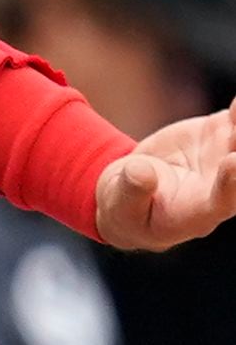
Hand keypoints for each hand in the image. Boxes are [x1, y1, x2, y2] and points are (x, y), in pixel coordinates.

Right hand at [97, 106, 235, 252]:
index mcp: (199, 212)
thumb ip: (131, 192)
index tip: (232, 161)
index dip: (231, 182)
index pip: (224, 200)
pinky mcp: (221, 131)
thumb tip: (141, 170)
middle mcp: (223, 184)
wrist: (134, 185)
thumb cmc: (128, 208)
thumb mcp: (120, 207)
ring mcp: (226, 156)